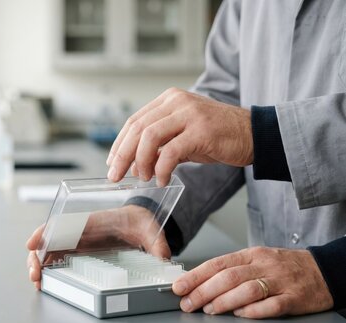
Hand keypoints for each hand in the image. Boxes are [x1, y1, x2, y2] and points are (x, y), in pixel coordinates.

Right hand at [26, 205, 170, 289]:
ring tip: (39, 282)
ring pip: (50, 250)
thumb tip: (164, 260)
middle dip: (37, 256)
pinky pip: (58, 257)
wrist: (140, 221)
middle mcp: (79, 230)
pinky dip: (49, 268)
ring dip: (40, 265)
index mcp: (92, 221)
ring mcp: (77, 241)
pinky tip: (46, 281)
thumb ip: (157, 244)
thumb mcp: (150, 229)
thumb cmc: (140, 220)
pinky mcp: (79, 250)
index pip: (63, 224)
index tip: (34, 244)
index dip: (45, 233)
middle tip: (35, 275)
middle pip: (50, 239)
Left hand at [106, 88, 252, 185]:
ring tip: (143, 178)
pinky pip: (171, 152)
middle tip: (115, 176)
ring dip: (140, 162)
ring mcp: (190, 114)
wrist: (254, 134)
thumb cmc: (217, 136)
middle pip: (137, 128)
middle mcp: (177, 102)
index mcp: (169, 99)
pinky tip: (162, 180)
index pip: (134, 121)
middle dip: (122, 155)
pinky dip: (161, 169)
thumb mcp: (182, 134)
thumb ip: (159, 143)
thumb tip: (133, 163)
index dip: (118, 144)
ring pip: (149, 137)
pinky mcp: (201, 130)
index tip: (112, 163)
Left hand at [172, 247, 333, 318]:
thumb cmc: (284, 266)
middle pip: (228, 277)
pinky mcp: (294, 298)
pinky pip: (271, 305)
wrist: (323, 270)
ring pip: (247, 290)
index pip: (218, 263)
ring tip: (209, 310)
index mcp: (252, 254)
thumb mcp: (257, 259)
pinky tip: (240, 315)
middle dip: (203, 291)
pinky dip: (253, 311)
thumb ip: (233, 269)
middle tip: (187, 303)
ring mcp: (279, 281)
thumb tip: (201, 282)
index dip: (196, 275)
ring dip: (224, 301)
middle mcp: (264, 265)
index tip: (179, 286)